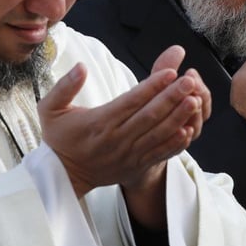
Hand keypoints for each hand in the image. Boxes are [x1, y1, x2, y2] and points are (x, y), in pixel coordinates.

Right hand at [39, 45, 208, 198]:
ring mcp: (128, 154)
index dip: (152, 86)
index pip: (131, 101)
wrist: (63, 178)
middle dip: (172, 97)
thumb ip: (64, 86)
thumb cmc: (59, 139)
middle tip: (190, 80)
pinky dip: (175, 144)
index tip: (170, 72)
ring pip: (158, 134)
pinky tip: (190, 131)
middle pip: (149, 116)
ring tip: (196, 101)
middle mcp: (116, 139)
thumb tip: (81, 67)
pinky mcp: (135, 165)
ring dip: (179, 117)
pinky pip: (159, 154)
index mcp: (99, 122)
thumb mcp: (50, 109)